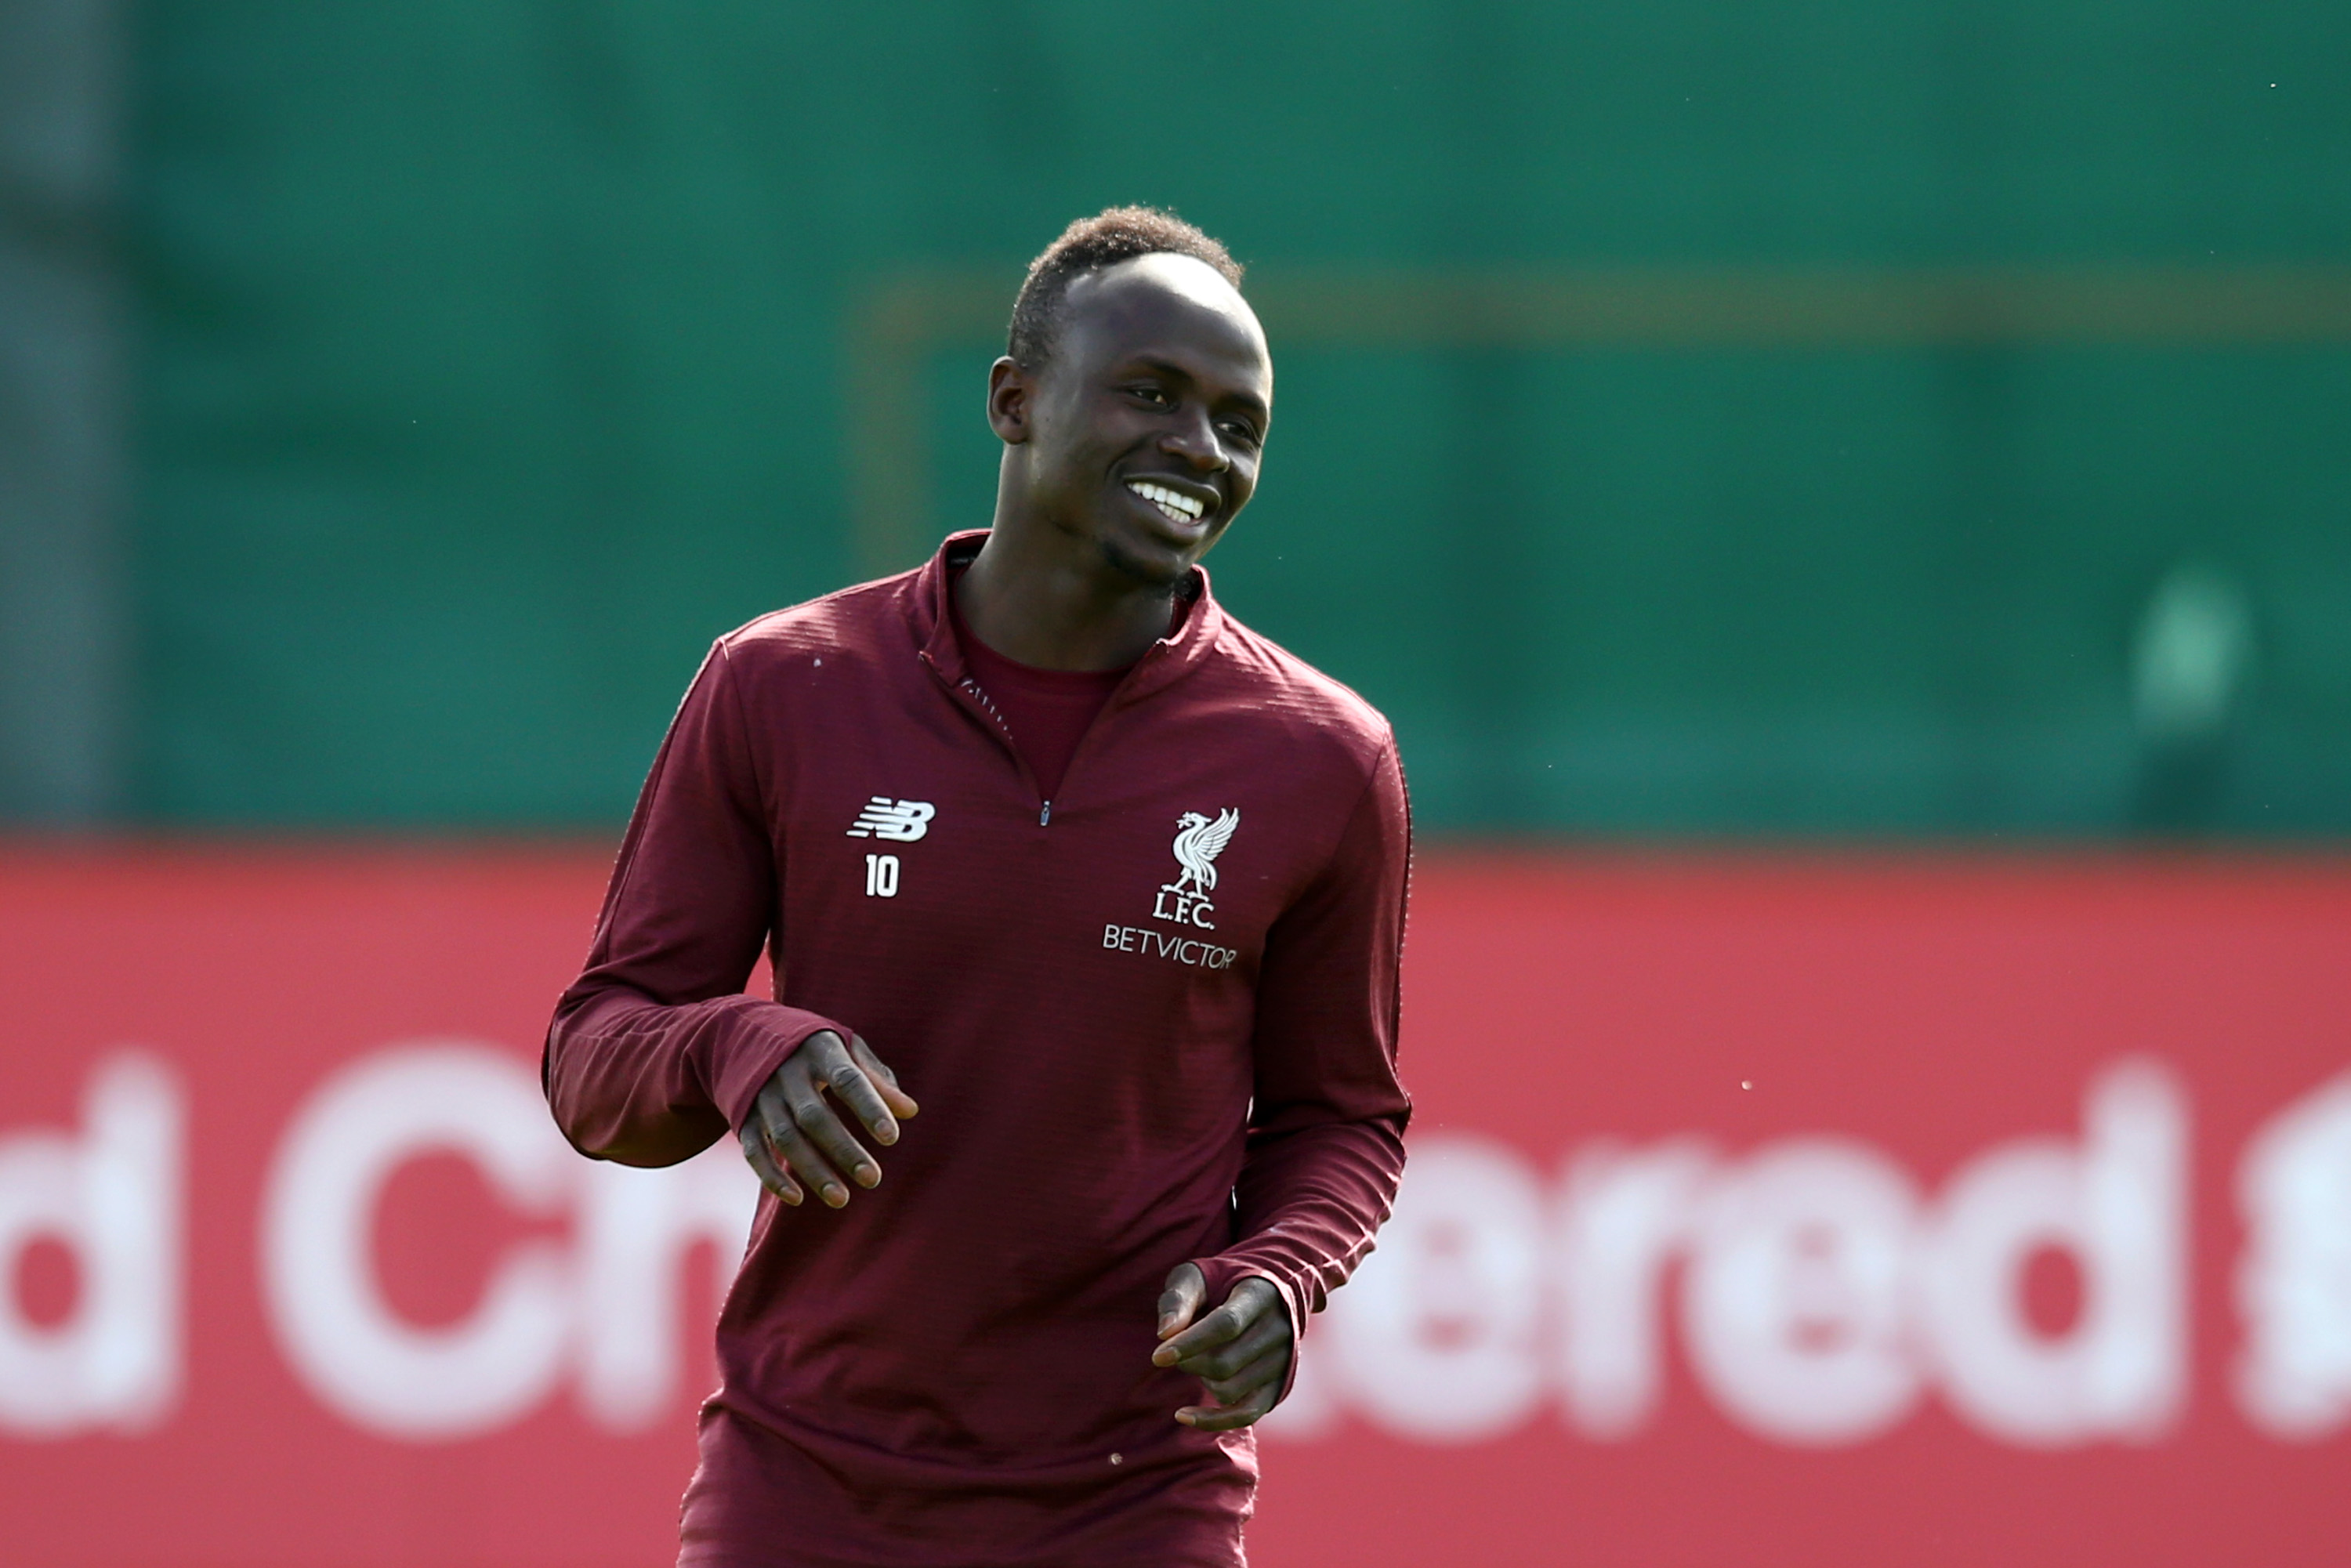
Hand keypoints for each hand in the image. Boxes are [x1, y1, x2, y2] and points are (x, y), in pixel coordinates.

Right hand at [738, 1031, 916, 1207]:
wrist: (743, 1032)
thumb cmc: (813, 1046)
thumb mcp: (845, 1047)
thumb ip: (876, 1077)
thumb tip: (910, 1111)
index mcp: (819, 1050)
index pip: (848, 1080)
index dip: (869, 1108)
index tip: (892, 1138)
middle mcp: (786, 1073)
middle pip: (815, 1116)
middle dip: (843, 1149)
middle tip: (873, 1179)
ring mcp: (762, 1096)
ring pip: (786, 1139)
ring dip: (813, 1171)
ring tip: (842, 1199)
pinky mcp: (743, 1117)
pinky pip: (755, 1151)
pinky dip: (772, 1177)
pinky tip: (797, 1199)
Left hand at [1151, 1264, 1292, 1429]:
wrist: (1267, 1293)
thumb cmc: (1221, 1283)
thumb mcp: (1198, 1275)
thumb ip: (1179, 1298)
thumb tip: (1164, 1333)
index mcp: (1260, 1295)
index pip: (1226, 1324)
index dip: (1190, 1342)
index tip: (1158, 1356)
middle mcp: (1278, 1330)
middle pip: (1225, 1363)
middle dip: (1189, 1362)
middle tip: (1175, 1351)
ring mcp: (1282, 1361)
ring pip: (1230, 1390)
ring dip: (1201, 1380)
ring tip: (1199, 1359)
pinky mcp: (1277, 1386)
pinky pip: (1246, 1415)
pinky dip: (1213, 1420)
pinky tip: (1183, 1415)